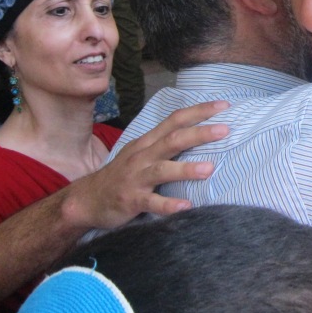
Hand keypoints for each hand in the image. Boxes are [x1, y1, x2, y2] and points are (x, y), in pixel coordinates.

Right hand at [61, 101, 229, 230]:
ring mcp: (135, 178)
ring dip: (186, 169)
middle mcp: (142, 156)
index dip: (199, 111)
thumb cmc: (122, 174)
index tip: (224, 105)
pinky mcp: (130, 200)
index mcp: (147, 142)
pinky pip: (151, 202)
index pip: (175, 120)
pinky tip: (186, 206)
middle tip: (225, 130)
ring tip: (209, 169)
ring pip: (162, 170)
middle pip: (172, 140)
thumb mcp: (142, 153)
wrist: (86, 199)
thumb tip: (200, 133)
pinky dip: (169, 205)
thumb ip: (165, 143)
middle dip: (199, 134)